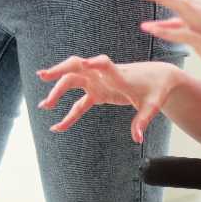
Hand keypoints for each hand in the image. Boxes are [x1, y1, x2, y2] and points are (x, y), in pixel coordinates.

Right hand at [35, 54, 183, 142]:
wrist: (157, 77)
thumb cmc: (155, 89)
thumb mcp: (152, 105)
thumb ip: (143, 120)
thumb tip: (137, 138)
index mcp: (118, 75)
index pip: (105, 65)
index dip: (95, 63)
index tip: (84, 62)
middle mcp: (103, 75)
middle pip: (77, 67)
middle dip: (60, 71)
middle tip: (43, 77)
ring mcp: (98, 83)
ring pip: (72, 82)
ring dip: (57, 91)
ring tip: (43, 106)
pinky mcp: (98, 93)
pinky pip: (79, 104)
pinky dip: (69, 116)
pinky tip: (57, 127)